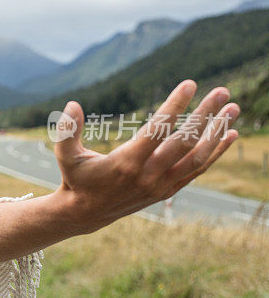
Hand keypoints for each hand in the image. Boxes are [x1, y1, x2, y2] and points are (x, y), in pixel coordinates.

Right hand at [53, 80, 239, 233]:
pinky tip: (229, 133)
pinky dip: (215, 151)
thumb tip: (72, 104)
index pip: (157, 130)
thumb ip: (67, 131)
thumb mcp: (65, 155)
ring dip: (217, 132)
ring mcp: (161, 185)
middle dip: (205, 115)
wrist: (86, 213)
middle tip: (222, 91)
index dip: (174, 106)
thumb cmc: (76, 178)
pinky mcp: (167, 189)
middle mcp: (148, 175)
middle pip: (184, 142)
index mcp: (126, 163)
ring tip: (233, 108)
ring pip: (197, 157)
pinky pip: (197, 169)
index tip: (190, 84)